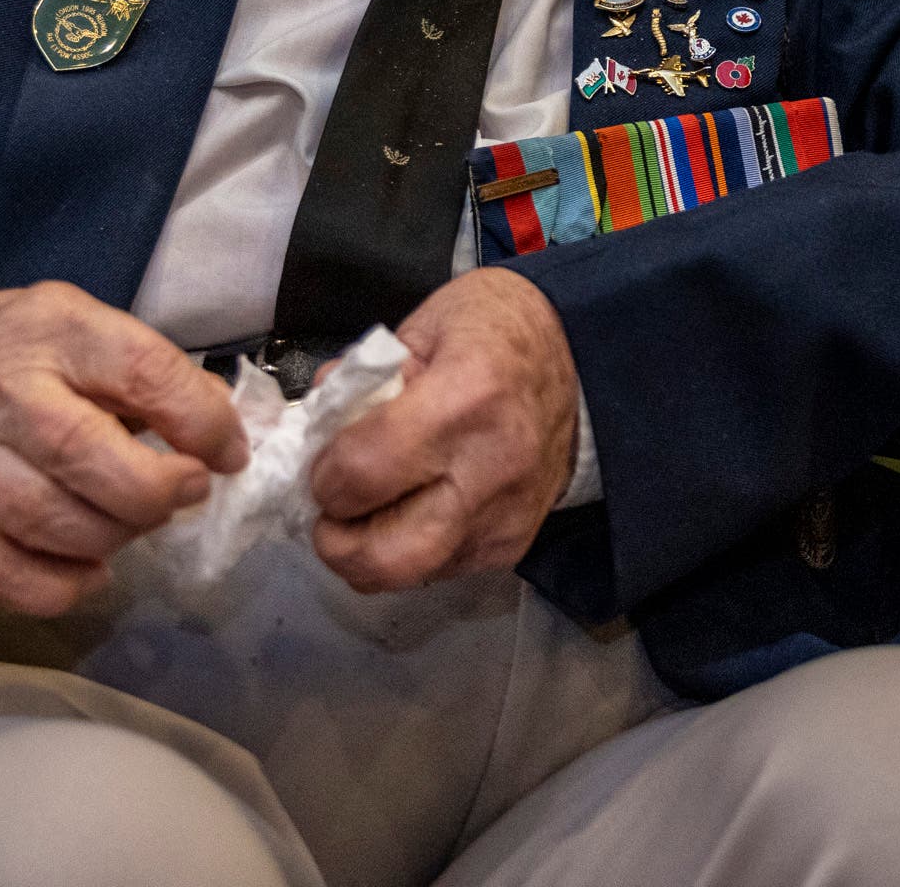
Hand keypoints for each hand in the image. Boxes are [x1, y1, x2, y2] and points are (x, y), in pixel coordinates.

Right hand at [0, 282, 246, 616]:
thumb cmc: (28, 351)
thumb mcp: (91, 328)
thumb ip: (156, 374)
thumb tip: (223, 433)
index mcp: (58, 333)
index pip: (141, 372)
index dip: (200, 420)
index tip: (229, 451)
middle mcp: (8, 396)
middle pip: (84, 454)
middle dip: (155, 488)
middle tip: (189, 490)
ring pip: (44, 519)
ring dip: (114, 534)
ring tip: (141, 518)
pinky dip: (55, 585)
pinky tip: (94, 570)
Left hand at [308, 267, 579, 592]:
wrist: (587, 362)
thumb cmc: (498, 330)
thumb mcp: (426, 323)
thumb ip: (362, 377)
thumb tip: (313, 428)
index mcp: (466, 397)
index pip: (362, 472)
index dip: (323, 472)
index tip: (324, 457)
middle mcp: (490, 470)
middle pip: (383, 556)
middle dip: (335, 540)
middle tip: (333, 505)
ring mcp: (504, 518)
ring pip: (404, 577)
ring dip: (367, 550)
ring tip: (369, 506)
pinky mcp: (512, 547)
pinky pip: (435, 570)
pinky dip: (406, 547)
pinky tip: (413, 505)